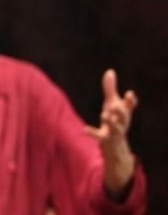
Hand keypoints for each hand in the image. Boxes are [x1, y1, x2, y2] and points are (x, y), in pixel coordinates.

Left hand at [84, 68, 136, 194]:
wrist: (115, 142)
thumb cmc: (114, 118)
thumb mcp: (112, 103)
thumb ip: (110, 88)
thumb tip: (110, 71)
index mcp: (124, 112)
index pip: (130, 106)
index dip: (131, 101)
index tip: (129, 93)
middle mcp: (122, 122)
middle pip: (124, 117)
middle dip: (121, 111)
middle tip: (114, 104)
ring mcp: (114, 131)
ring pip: (115, 127)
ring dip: (110, 121)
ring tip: (103, 115)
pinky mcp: (105, 139)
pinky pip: (100, 136)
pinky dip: (93, 132)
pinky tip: (84, 129)